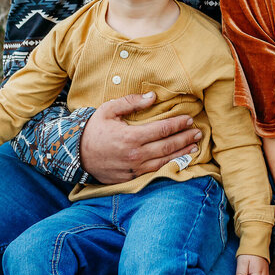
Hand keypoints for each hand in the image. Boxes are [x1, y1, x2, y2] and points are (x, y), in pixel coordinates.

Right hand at [79, 93, 200, 183]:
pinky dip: (170, 166)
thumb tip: (153, 96)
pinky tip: (179, 161)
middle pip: (168, 146)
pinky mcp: (132, 178)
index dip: (178, 124)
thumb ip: (131, 102)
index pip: (163, 130)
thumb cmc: (94, 130)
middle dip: (185, 138)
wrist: (76, 155)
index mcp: (131, 137)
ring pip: (165, 161)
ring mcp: (134, 169)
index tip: (189, 119)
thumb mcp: (109, 110)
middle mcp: (135, 155)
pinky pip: (155, 172)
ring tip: (194, 146)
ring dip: (182, 153)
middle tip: (198, 132)